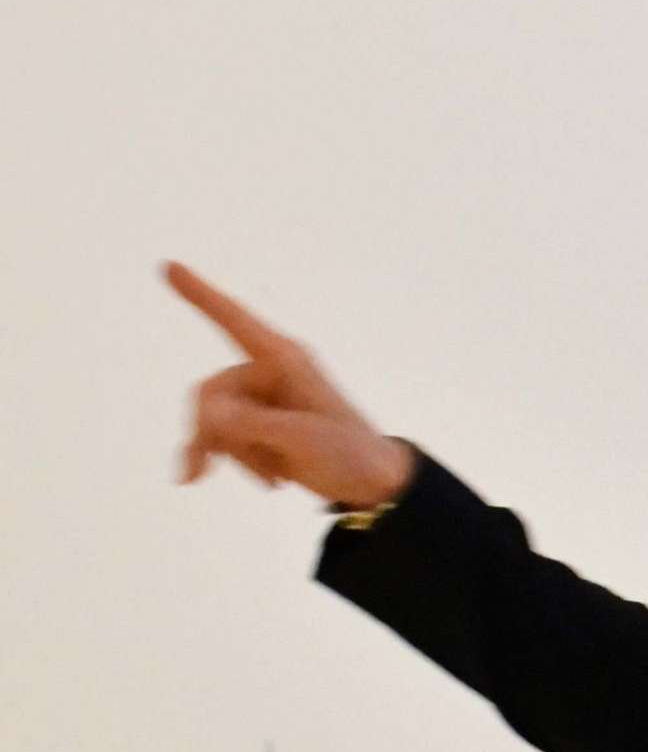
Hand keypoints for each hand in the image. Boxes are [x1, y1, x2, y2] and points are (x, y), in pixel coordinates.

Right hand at [160, 259, 415, 504]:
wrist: (373, 484)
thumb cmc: (351, 452)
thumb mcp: (305, 439)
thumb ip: (253, 424)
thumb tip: (210, 416)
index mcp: (284, 361)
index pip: (235, 321)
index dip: (201, 296)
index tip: (169, 266)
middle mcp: (267, 374)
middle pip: (211, 394)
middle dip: (217, 432)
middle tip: (253, 466)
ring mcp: (260, 401)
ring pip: (213, 421)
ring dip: (234, 454)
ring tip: (275, 478)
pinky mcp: (257, 427)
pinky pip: (220, 438)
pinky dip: (227, 459)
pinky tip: (239, 481)